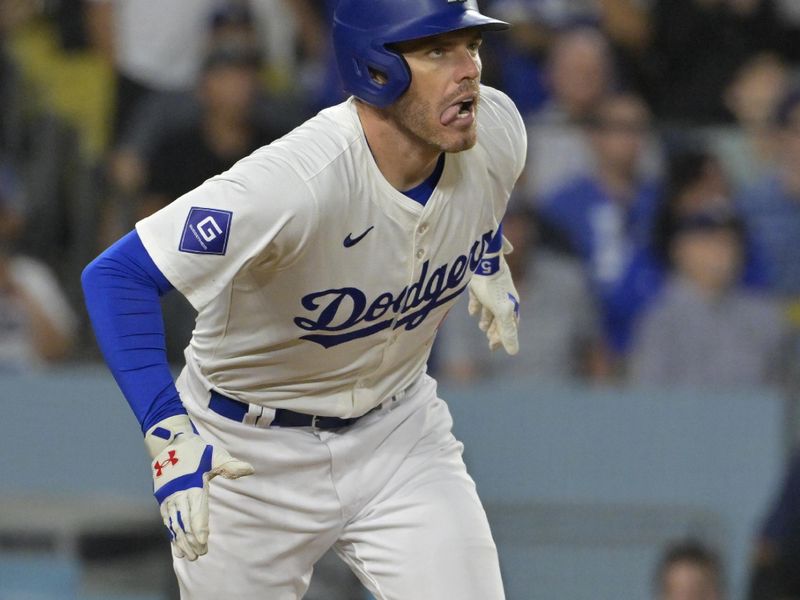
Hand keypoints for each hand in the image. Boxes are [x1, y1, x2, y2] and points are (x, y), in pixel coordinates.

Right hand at [145, 415, 253, 559]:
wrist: (168, 442)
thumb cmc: (195, 450)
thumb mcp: (215, 455)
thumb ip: (230, 466)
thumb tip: (249, 470)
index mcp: (192, 485)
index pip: (196, 512)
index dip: (199, 529)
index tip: (203, 543)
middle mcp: (178, 493)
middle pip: (184, 522)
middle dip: (190, 540)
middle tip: (198, 555)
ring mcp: (168, 497)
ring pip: (173, 523)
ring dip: (179, 540)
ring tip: (187, 555)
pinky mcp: (161, 497)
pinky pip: (166, 519)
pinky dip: (170, 533)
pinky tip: (174, 544)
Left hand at [468, 251, 519, 354]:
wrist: (485, 264)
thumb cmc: (496, 290)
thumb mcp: (502, 313)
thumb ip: (506, 332)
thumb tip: (514, 353)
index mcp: (510, 306)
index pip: (509, 325)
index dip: (504, 337)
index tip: (494, 347)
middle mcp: (502, 299)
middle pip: (500, 319)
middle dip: (495, 330)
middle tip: (489, 342)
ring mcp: (490, 292)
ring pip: (490, 309)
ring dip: (486, 320)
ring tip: (482, 327)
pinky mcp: (478, 285)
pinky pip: (478, 298)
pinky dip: (475, 306)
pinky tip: (472, 312)